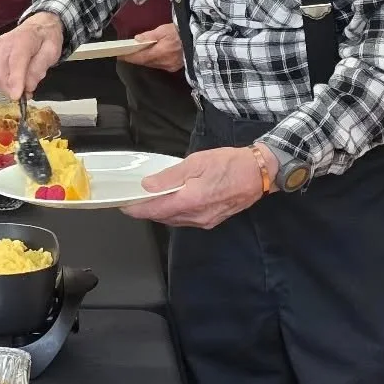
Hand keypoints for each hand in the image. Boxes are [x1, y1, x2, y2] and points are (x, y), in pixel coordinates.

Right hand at [0, 13, 63, 99]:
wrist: (39, 25)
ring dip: (5, 87)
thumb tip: (28, 86)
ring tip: (21, 90)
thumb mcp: (52, 52)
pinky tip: (13, 83)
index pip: (16, 62)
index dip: (15, 81)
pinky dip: (2, 81)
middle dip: (9, 89)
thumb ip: (39, 68)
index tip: (17, 97)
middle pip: (1, 70)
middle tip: (24, 97)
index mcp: (23, 39)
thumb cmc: (46, 38)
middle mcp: (6, 43)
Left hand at [118, 145, 273, 228]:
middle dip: (146, 210)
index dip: (136, 210)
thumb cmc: (230, 164)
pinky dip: (174, 212)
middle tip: (133, 199)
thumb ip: (170, 176)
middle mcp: (197, 216)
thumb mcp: (196, 162)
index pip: (154, 211)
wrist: (260, 173)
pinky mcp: (212, 220)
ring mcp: (205, 221)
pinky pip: (186, 220)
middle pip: (162, 218)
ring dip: (160, 212)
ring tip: (149, 199)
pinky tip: (171, 201)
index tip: (123, 205)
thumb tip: (148, 186)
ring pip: (174, 220)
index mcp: (191, 201)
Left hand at [119, 23, 183, 71]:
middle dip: (136, 58)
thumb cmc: (182, 32)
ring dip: (145, 59)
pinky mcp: (175, 67)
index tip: (119, 56)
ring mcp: (170, 66)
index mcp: (160, 53)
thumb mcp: (164, 29)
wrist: (199, 39)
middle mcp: (164, 62)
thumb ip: (149, 35)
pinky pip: (161, 65)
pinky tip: (153, 55)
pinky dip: (155, 60)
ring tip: (138, 53)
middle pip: (146, 62)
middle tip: (127, 53)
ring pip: (153, 64)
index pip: (140, 58)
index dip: (129, 58)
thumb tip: (137, 39)